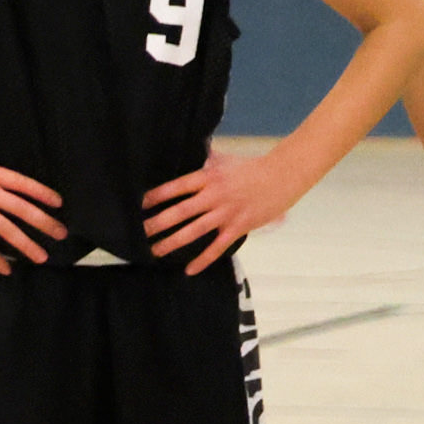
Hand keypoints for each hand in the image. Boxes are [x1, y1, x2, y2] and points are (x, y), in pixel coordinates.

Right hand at [0, 146, 61, 271]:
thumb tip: (1, 175)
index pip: (24, 184)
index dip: (43, 194)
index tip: (59, 204)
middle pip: (22, 209)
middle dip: (44, 222)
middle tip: (61, 233)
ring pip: (6, 229)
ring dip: (26, 244)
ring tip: (41, 256)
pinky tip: (6, 268)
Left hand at [140, 149, 316, 273]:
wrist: (284, 174)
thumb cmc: (252, 168)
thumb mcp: (224, 161)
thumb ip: (204, 163)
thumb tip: (188, 154)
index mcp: (208, 177)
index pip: (175, 188)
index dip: (155, 197)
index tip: (138, 207)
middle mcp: (214, 195)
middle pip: (179, 212)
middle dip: (156, 224)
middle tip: (138, 234)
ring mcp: (226, 213)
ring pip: (194, 231)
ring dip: (172, 242)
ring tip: (154, 251)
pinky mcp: (239, 226)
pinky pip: (218, 247)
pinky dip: (203, 259)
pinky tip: (189, 269)